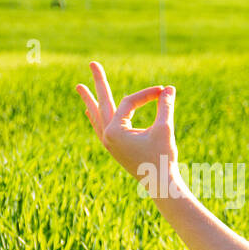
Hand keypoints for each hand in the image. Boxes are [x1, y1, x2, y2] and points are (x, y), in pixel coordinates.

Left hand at [76, 61, 178, 196]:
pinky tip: (90, 112)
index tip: (164, 92)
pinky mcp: (114, 149)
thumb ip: (165, 107)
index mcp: (115, 130)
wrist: (161, 185)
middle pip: (102, 102)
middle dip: (98, 82)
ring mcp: (108, 143)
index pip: (129, 103)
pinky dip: (95, 118)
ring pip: (97, 116)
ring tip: (79, 88)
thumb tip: (169, 89)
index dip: (147, 95)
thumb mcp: (165, 130)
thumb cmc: (163, 158)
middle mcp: (107, 135)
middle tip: (92, 63)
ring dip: (90, 101)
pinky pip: (100, 128)